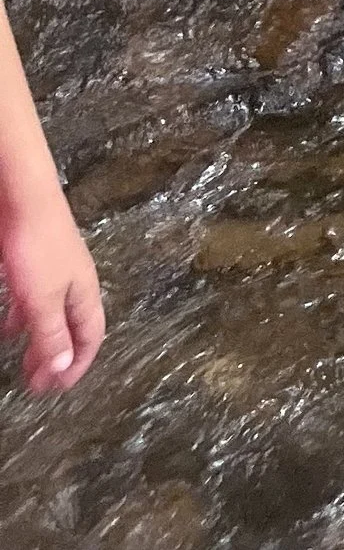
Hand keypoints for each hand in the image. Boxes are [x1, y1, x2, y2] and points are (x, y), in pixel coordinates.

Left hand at [2, 190, 103, 393]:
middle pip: (71, 328)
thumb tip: (63, 367)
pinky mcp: (33, 262)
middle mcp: (73, 283)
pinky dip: (23, 320)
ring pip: (51, 315)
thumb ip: (52, 334)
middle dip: (56, 358)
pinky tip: (9, 326)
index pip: (91, 336)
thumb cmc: (37, 246)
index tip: (58, 389)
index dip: (78, 364)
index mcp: (84, 292)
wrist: (22, 197)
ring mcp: (54, 271)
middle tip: (37, 384)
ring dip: (39, 342)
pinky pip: (33, 301)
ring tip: (22, 362)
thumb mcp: (43, 299)